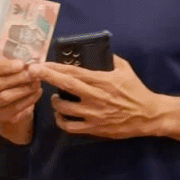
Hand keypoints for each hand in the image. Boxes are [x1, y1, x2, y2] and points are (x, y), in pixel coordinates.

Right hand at [0, 57, 41, 124]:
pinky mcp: (1, 115)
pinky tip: (38, 92)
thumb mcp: (10, 69)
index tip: (22, 64)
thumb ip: (17, 65)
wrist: (11, 99)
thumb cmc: (10, 79)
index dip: (6, 66)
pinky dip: (28, 99)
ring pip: (5, 97)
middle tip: (33, 74)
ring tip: (36, 83)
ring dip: (23, 89)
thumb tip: (30, 62)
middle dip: (17, 78)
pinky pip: (15, 108)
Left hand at [30, 55, 164, 138]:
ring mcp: (93, 115)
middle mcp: (95, 97)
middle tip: (31, 72)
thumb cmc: (136, 91)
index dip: (54, 67)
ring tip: (53, 97)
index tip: (40, 63)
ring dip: (53, 102)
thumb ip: (110, 59)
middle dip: (46, 77)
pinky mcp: (94, 129)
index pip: (73, 72)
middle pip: (65, 86)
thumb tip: (97, 50)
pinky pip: (70, 127)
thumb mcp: (125, 69)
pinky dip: (61, 120)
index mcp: (102, 80)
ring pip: (63, 108)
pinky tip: (61, 115)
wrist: (148, 116)